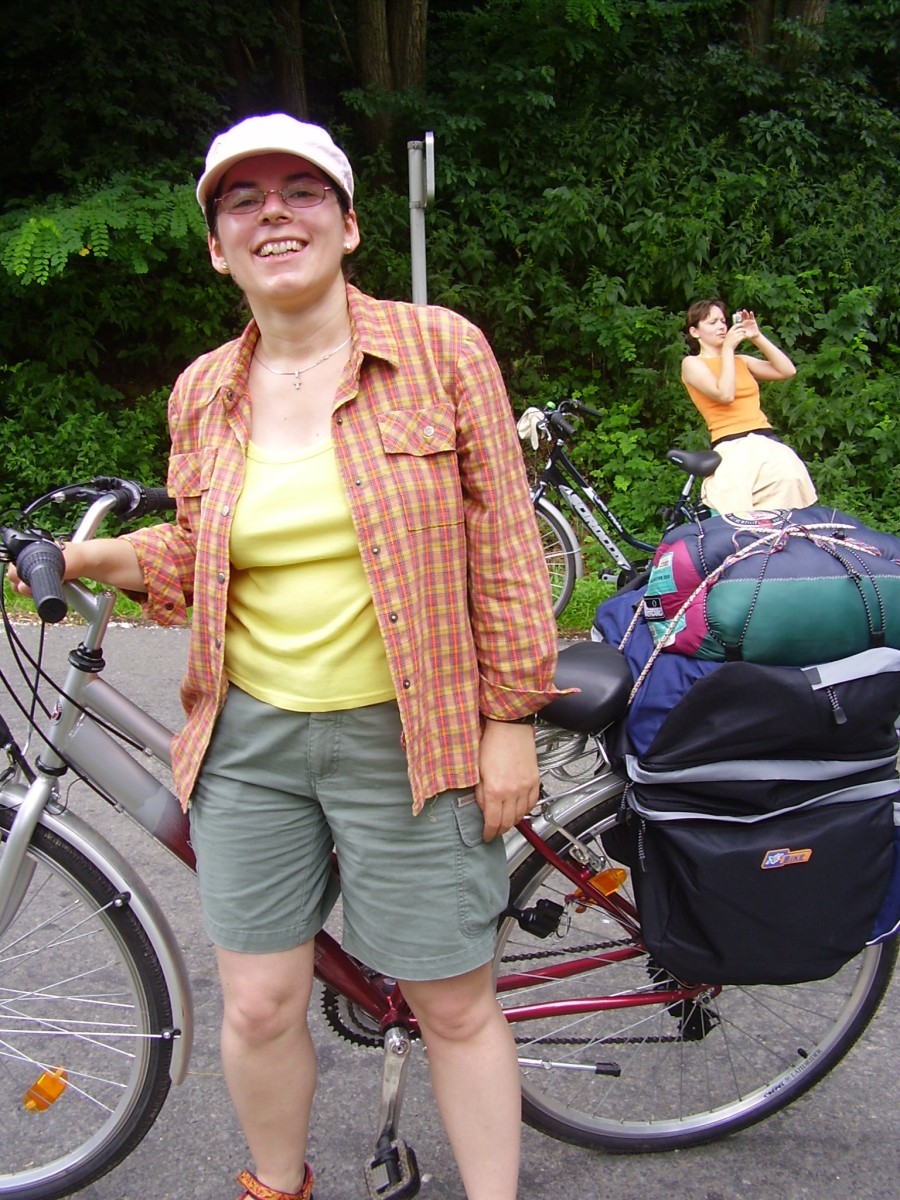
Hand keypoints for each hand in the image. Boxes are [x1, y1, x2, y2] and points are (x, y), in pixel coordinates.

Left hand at [475, 719, 540, 841]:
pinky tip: (519, 809)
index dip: (488, 833)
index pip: (492, 822)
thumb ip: (478, 792)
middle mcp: (512, 791)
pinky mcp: (534, 780)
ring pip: (521, 814)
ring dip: (513, 821)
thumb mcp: (476, 769)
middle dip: (500, 830)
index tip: (486, 836)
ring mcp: (525, 786)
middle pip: (508, 822)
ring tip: (506, 822)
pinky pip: (532, 802)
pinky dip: (525, 810)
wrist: (509, 726)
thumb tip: (481, 806)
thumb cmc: (491, 742)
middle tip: (494, 831)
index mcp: (494, 789)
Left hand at [726, 309, 759, 345]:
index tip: (736, 314)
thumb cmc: (748, 335)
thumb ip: (741, 334)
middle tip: (739, 312)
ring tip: (744, 310)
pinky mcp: (753, 321)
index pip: (739, 319)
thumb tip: (738, 334)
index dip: (738, 316)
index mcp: (742, 324)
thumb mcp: (744, 335)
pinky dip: (751, 314)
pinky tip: (751, 312)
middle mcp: (745, 321)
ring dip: (745, 313)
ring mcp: (749, 321)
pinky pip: (752, 317)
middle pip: (743, 316)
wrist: (754, 336)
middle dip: (741, 314)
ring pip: (747, 316)